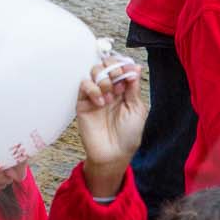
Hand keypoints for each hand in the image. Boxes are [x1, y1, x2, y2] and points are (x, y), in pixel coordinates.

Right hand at [75, 55, 145, 198]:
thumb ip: (133, 88)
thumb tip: (135, 67)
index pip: (121, 67)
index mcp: (124, 90)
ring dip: (104, 78)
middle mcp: (110, 90)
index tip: (128, 70)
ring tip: (110, 94)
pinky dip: (93, 89)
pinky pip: (84, 85)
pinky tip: (100, 102)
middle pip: (106, 65)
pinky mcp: (83, 102)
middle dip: (113, 67)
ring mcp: (96, 95)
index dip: (123, 64)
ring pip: (94, 71)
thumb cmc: (128, 135)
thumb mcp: (137, 109)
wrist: (113, 154)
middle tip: (118, 78)